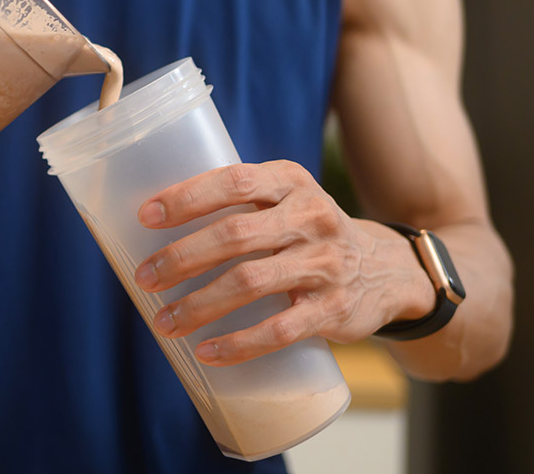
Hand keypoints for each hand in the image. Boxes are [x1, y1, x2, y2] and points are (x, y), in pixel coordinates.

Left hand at [132, 160, 435, 364]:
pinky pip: (280, 330)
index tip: (146, 217)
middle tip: (145, 277)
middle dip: (182, 258)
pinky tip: (207, 352)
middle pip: (235, 236)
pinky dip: (239, 343)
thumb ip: (237, 204)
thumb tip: (151, 224)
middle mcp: (311, 217)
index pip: (233, 181)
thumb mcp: (285, 200)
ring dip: (199, 305)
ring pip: (250, 283)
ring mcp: (324, 264)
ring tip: (163, 322)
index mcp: (290, 182)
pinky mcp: (334, 309)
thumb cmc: (308, 232)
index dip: (187, 198)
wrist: (388, 270)